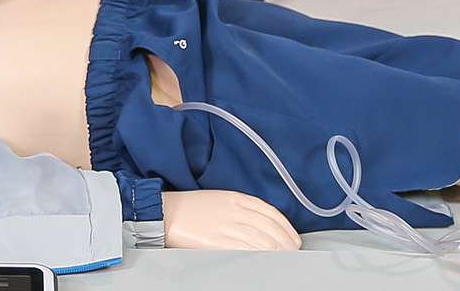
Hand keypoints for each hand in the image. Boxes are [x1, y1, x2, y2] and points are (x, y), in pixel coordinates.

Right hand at [162, 190, 300, 250]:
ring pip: (262, 239)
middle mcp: (235, 210)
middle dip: (286, 241)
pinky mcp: (218, 241)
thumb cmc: (189, 208)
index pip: (270, 212)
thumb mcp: (218, 199)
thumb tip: (260, 224)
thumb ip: (239, 208)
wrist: (165, 212)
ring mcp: (227, 226)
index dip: (286, 227)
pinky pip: (246, 249)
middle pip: (270, 227)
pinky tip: (268, 261)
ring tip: (286, 259)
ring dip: (278, 250)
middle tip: (293, 251)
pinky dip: (261, 255)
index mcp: (235, 198)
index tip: (293, 237)